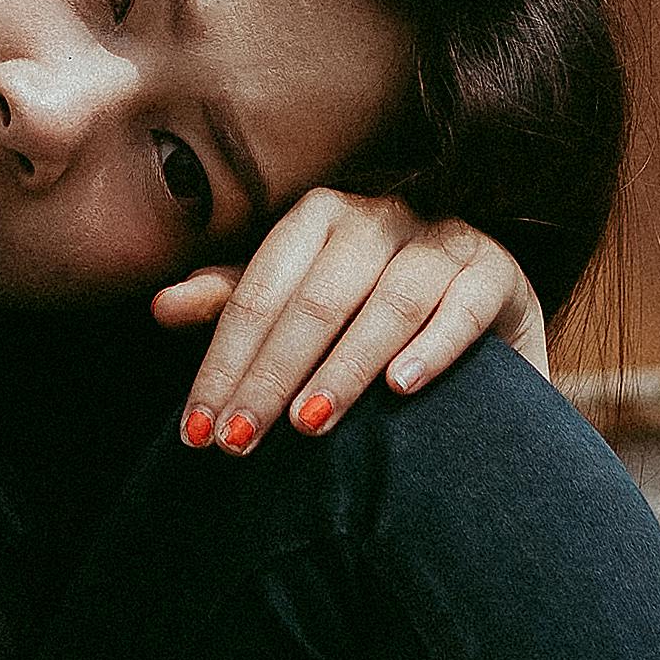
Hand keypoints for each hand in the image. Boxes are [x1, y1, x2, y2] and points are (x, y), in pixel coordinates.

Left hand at [155, 185, 546, 449]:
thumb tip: (160, 305)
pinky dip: (432, 348)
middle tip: (239, 444)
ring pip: (389, 302)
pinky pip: (464, 307)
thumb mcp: (301, 308)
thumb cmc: (371, 316)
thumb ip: (238, 304)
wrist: (484, 324)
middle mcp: (383, 215)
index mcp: (322, 216)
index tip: (197, 430)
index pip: (261, 289)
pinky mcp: (500, 272)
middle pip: (317, 298)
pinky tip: (400, 389)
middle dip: (271, 376)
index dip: (225, 360)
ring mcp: (447, 239)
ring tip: (308, 424)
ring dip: (344, 368)